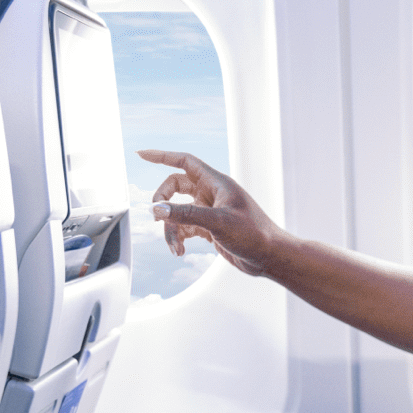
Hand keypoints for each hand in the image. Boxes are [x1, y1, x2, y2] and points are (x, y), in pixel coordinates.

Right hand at [139, 149, 287, 275]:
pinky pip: (184, 227)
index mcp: (217, 183)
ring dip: (170, 228)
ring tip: (174, 246)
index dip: (162, 156)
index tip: (141, 154)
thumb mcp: (218, 222)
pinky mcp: (209, 227)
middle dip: (162, 200)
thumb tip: (157, 209)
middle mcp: (212, 194)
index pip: (184, 161)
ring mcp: (210, 211)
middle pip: (175, 186)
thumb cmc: (255, 235)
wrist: (270, 257)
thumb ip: (186, 215)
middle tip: (156, 216)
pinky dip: (178, 237)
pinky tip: (180, 251)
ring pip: (177, 211)